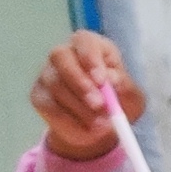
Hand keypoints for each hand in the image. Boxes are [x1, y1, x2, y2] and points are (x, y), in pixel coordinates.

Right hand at [31, 31, 142, 160]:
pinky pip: (49, 106)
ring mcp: (47, 74)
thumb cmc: (120, 102)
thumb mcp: (132, 96)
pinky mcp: (38, 96)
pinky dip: (70, 122)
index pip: (84, 40)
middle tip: (99, 104)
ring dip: (80, 107)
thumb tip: (111, 78)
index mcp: (92, 46)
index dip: (90, 57)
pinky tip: (87, 131)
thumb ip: (124, 85)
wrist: (102, 128)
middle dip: (80, 82)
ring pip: (55, 84)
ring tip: (102, 125)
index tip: (102, 80)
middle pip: (61, 56)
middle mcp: (65, 54)